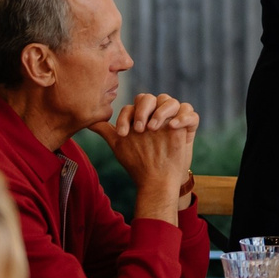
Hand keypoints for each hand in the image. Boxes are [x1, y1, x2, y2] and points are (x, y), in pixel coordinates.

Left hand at [99, 94, 198, 218]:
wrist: (158, 179)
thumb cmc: (138, 161)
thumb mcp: (119, 145)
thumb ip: (106, 131)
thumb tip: (89, 122)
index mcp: (142, 115)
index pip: (134, 105)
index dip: (126, 117)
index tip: (122, 134)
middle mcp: (156, 113)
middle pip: (151, 98)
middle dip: (143, 111)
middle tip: (139, 129)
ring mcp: (173, 118)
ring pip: (170, 101)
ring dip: (161, 112)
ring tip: (153, 129)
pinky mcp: (187, 126)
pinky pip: (190, 113)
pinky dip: (182, 117)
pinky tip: (172, 127)